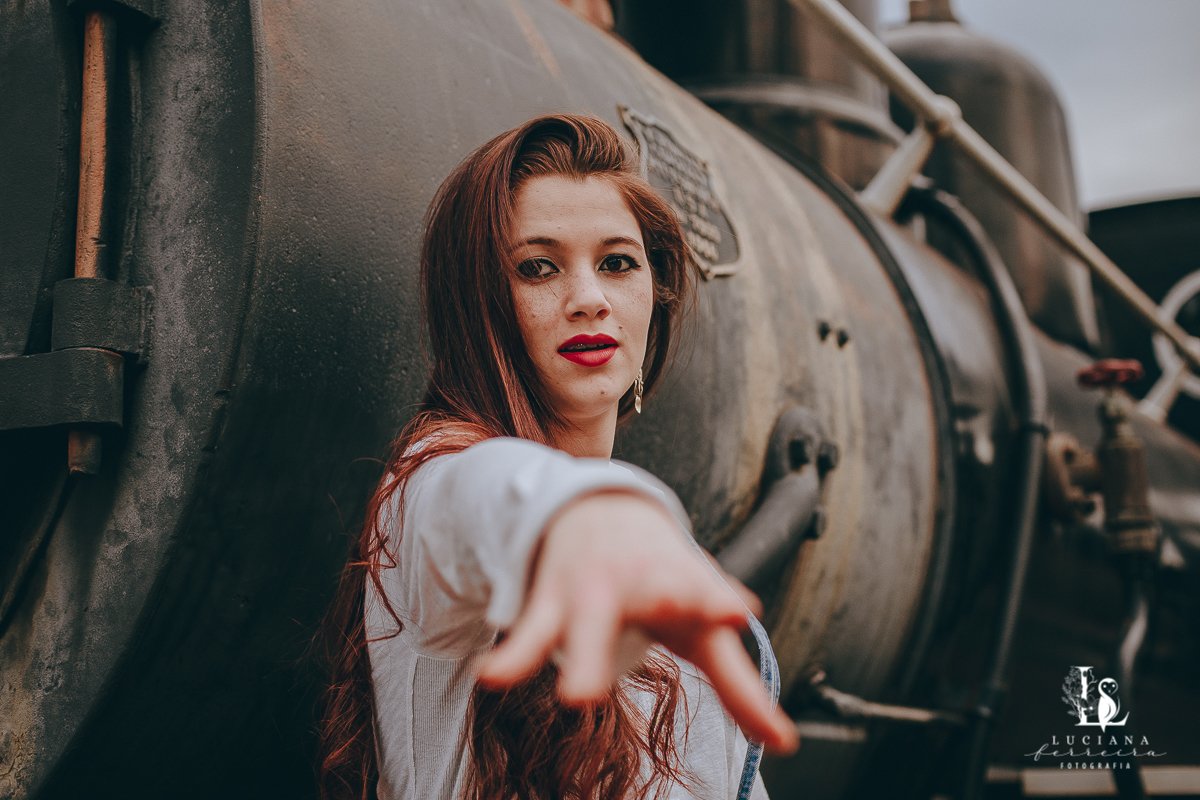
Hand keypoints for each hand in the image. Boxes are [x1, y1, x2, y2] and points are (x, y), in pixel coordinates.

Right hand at [476, 490, 798, 754]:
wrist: (596, 506)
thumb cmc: (661, 576)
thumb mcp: (701, 620)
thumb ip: (738, 683)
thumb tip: (783, 743)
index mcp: (685, 583)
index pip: (705, 591)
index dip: (718, 602)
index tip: (737, 611)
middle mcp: (641, 580)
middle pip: (654, 596)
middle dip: (675, 607)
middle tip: (693, 627)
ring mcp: (593, 589)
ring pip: (587, 621)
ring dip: (583, 656)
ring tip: (577, 698)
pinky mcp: (551, 601)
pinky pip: (531, 632)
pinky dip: (512, 655)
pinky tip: (492, 677)